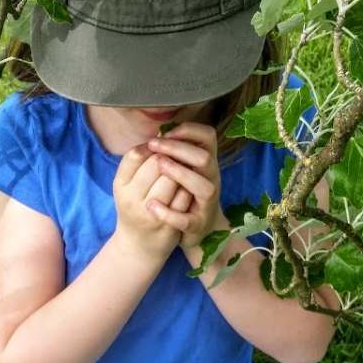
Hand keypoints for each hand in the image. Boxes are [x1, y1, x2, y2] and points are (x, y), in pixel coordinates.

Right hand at [113, 142, 191, 261]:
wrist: (139, 247)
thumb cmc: (134, 208)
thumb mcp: (127, 185)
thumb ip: (137, 162)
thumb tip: (159, 133)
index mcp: (120, 186)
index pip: (136, 154)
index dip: (154, 146)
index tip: (163, 145)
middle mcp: (131, 200)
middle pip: (157, 164)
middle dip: (172, 155)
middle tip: (180, 153)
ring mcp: (149, 215)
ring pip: (172, 180)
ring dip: (182, 170)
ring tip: (186, 167)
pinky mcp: (168, 226)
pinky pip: (184, 199)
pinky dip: (189, 189)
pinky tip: (190, 186)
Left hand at [145, 122, 222, 249]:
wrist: (203, 232)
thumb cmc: (189, 196)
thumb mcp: (188, 171)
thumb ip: (177, 154)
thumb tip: (157, 134)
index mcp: (207, 164)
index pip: (208, 137)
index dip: (188, 130)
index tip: (165, 132)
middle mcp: (212, 181)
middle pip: (204, 158)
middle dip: (178, 148)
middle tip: (154, 145)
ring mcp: (207, 204)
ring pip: (204, 187)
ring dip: (180, 174)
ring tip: (159, 166)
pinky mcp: (197, 225)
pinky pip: (186, 219)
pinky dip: (168, 213)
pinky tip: (151, 205)